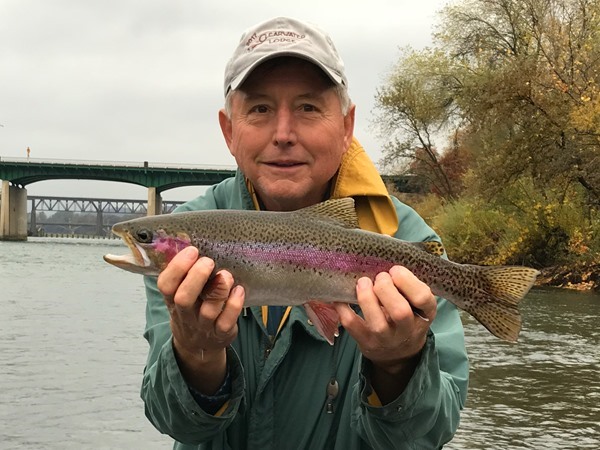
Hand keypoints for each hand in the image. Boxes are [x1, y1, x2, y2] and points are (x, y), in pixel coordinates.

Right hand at [157, 246, 244, 392]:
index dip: (176, 268)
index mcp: (172, 300)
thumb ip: (185, 274)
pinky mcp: (221, 333)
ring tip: (226, 275)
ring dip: (219, 290)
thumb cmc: (192, 309)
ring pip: (209, 311)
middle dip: (196, 278)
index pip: (165, 285)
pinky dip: (234, 304)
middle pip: (184, 299)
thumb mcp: (181, 294)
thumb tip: (190, 239)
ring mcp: (204, 326)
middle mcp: (186, 314)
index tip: (191, 250)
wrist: (198, 345)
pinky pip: (227, 321)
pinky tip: (239, 290)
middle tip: (208, 262)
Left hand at [334, 265, 435, 401]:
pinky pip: (352, 326)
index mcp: (424, 315)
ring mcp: (386, 339)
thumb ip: (408, 284)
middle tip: (379, 278)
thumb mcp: (416, 303)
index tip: (395, 270)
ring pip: (377, 323)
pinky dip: (343, 308)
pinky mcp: (366, 343)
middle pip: (400, 312)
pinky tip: (342, 296)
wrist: (398, 354)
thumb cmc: (406, 318)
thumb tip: (387, 251)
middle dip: (385, 289)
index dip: (407, 281)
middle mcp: (407, 330)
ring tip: (363, 283)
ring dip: (366, 297)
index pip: (423, 298)